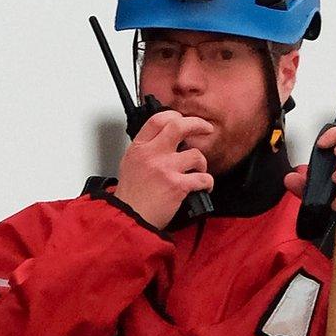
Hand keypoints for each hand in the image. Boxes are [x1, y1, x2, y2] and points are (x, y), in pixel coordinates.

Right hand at [110, 111, 214, 229]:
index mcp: (138, 148)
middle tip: (206, 129)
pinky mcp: (177, 186)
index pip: (158, 120)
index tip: (183, 119)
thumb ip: (146, 151)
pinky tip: (203, 187)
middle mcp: (151, 155)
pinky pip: (203, 178)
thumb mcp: (130, 165)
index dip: (174, 116)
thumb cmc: (130, 198)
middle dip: (198, 125)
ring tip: (198, 172)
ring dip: (201, 164)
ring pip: (195, 155)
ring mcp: (165, 169)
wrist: (128, 219)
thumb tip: (166, 142)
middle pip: (179, 126)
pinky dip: (207, 183)